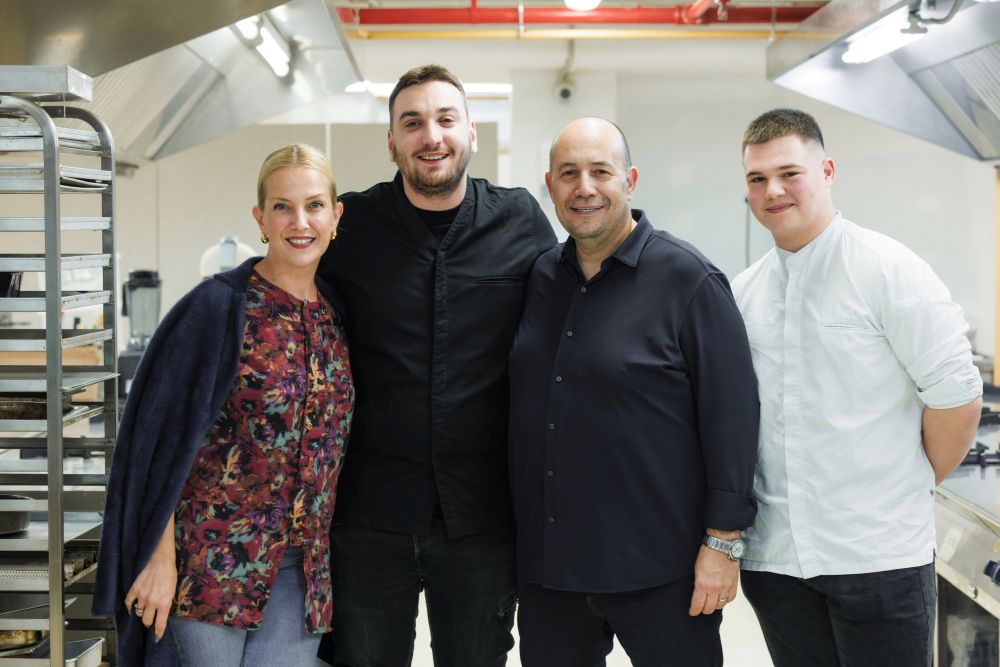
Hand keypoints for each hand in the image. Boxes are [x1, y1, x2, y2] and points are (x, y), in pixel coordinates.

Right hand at [124, 517, 176, 640]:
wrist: (161, 560)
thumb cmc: (169, 573)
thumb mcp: (173, 590)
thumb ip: (167, 603)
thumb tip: (163, 613)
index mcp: (164, 603)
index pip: (160, 624)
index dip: (158, 633)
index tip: (157, 637)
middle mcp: (152, 602)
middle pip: (146, 621)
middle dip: (149, 622)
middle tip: (151, 620)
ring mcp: (142, 596)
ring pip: (138, 613)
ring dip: (141, 614)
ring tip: (144, 612)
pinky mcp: (134, 589)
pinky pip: (129, 603)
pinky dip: (130, 607)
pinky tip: (132, 607)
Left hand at [688, 545, 738, 615]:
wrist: (722, 545)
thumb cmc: (707, 554)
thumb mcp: (697, 570)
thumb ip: (698, 583)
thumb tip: (698, 593)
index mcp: (703, 584)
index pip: (698, 605)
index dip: (694, 611)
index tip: (693, 612)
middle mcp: (715, 589)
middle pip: (709, 608)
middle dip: (703, 610)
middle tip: (701, 608)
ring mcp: (725, 587)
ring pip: (720, 605)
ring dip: (715, 606)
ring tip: (711, 603)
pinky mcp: (734, 584)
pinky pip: (730, 599)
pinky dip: (726, 601)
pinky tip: (722, 599)